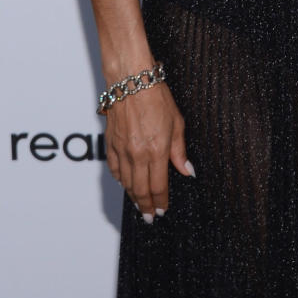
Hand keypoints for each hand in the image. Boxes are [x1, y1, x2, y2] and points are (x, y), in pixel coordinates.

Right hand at [104, 83, 191, 218]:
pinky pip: (115, 169)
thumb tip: (186, 170)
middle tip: (149, 217)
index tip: (162, 211)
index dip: (160, 201)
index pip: (158, 186)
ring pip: (126, 183)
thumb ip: (180, 150)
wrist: (130, 80)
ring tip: (139, 204)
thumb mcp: (177, 122)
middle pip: (140, 190)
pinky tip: (125, 183)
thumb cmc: (156, 95)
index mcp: (156, 150)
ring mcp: (122, 150)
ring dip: (133, 196)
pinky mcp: (111, 144)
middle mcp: (137, 154)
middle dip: (146, 206)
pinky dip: (121, 180)